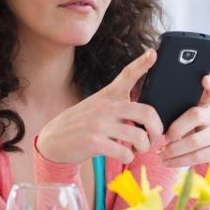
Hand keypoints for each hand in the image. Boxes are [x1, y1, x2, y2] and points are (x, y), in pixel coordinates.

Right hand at [37, 50, 164, 164]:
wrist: (52, 140)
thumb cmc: (81, 125)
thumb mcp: (97, 106)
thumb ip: (119, 105)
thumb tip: (147, 116)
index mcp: (108, 95)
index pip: (127, 75)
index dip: (142, 63)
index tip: (153, 53)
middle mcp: (106, 106)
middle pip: (147, 113)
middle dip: (157, 130)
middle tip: (153, 138)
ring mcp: (99, 123)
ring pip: (139, 136)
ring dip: (144, 147)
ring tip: (137, 149)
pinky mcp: (94, 141)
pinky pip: (125, 152)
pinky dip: (129, 157)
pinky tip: (124, 155)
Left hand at [159, 75, 209, 166]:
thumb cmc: (198, 131)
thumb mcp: (193, 118)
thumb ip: (179, 110)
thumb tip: (151, 113)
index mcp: (207, 106)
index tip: (205, 79)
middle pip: (196, 116)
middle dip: (176, 128)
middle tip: (165, 137)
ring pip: (194, 141)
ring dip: (173, 149)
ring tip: (161, 154)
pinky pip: (197, 157)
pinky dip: (178, 161)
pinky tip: (167, 162)